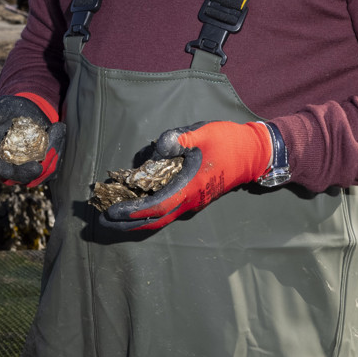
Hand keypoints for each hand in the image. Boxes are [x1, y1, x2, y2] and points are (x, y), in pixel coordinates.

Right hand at [0, 94, 65, 186]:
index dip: (3, 170)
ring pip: (41, 172)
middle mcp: (8, 165)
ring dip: (51, 153)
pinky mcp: (41, 167)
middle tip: (46, 155)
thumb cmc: (9, 111)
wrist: (28, 112)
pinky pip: (52, 166)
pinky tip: (58, 130)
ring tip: (56, 129)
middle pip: (21, 175)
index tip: (9, 172)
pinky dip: (58, 150)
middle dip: (33, 169)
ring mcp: (26, 168)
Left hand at [101, 121, 272, 231]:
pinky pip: (167, 210)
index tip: (110, 213)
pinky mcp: (194, 197)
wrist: (254, 153)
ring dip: (136, 219)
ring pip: (160, 218)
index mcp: (190, 187)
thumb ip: (176, 139)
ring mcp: (193, 201)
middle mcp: (190, 200)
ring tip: (113, 215)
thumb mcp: (201, 132)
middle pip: (154, 221)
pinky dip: (147, 211)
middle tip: (103, 221)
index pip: (155, 207)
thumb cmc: (228, 141)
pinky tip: (135, 203)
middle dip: (127, 224)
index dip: (131, 212)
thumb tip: (157, 150)